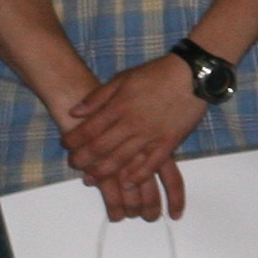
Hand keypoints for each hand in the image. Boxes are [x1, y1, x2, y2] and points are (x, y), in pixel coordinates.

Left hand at [59, 56, 202, 220]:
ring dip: (104, 171)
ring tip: (92, 178)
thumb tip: (75, 112)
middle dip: (83, 159)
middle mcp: (132, 123)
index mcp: (119, 106)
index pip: (88, 129)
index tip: (66, 145)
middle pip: (101, 148)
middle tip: (75, 165)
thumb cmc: (156, 73)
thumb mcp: (123, 78)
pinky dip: (139, 175)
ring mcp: (151, 134)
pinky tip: (128, 183)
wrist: (191, 74)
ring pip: (122, 159)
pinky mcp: (169, 141)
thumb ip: (98, 97)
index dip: (73, 140)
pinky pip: (152, 163)